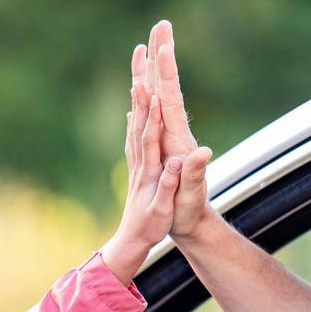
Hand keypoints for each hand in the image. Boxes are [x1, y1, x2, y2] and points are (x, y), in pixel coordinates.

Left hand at [99, 53, 182, 284]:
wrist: (132, 242)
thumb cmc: (151, 229)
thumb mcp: (164, 211)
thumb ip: (170, 185)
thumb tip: (178, 162)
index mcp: (150, 172)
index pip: (150, 138)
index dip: (152, 115)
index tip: (154, 91)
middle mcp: (140, 164)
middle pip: (140, 124)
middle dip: (141, 97)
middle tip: (141, 69)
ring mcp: (137, 165)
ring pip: (136, 127)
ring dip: (137, 102)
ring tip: (138, 77)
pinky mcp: (137, 169)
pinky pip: (134, 138)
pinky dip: (135, 120)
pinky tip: (134, 109)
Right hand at [145, 20, 215, 240]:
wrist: (190, 223)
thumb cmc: (188, 212)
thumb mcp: (190, 195)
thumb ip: (194, 174)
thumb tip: (203, 153)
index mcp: (176, 140)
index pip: (171, 98)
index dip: (166, 73)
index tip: (162, 46)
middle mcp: (173, 132)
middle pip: (166, 87)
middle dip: (162, 55)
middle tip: (161, 24)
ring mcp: (166, 137)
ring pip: (156, 95)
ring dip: (151, 69)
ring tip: (147, 44)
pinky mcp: (159, 145)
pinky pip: (148, 114)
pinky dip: (142, 97)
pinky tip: (138, 89)